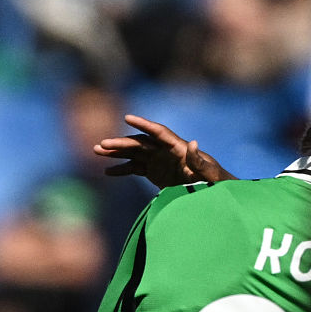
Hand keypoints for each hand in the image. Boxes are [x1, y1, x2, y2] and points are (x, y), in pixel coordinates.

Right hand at [93, 115, 229, 188]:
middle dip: (120, 143)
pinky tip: (107, 172)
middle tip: (101, 145)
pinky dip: (121, 169)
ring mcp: (158, 160)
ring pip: (133, 153)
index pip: (159, 132)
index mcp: (178, 148)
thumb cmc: (214, 182)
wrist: (213, 193)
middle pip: (140, 143)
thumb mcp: (209, 173)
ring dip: (116, 152)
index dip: (144, 125)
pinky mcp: (154, 171)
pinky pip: (134, 168)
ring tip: (96, 151)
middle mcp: (165, 150)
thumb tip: (194, 143)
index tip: (127, 118)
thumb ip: (199, 160)